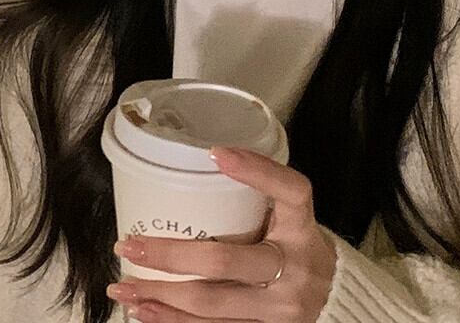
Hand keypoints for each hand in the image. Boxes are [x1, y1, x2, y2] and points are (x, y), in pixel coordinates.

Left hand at [107, 147, 336, 322]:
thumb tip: (202, 162)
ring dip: (161, 295)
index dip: (256, 171)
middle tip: (132, 243)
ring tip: (124, 283)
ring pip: (211, 304)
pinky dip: (173, 322)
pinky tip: (145, 311)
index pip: (290, 191)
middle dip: (171, 254)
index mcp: (303, 226)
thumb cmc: (298, 244)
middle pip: (226, 260)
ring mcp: (278, 308)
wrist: (335, 298)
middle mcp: (294, 267)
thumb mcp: (291, 216)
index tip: (216, 153)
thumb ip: (258, 196)